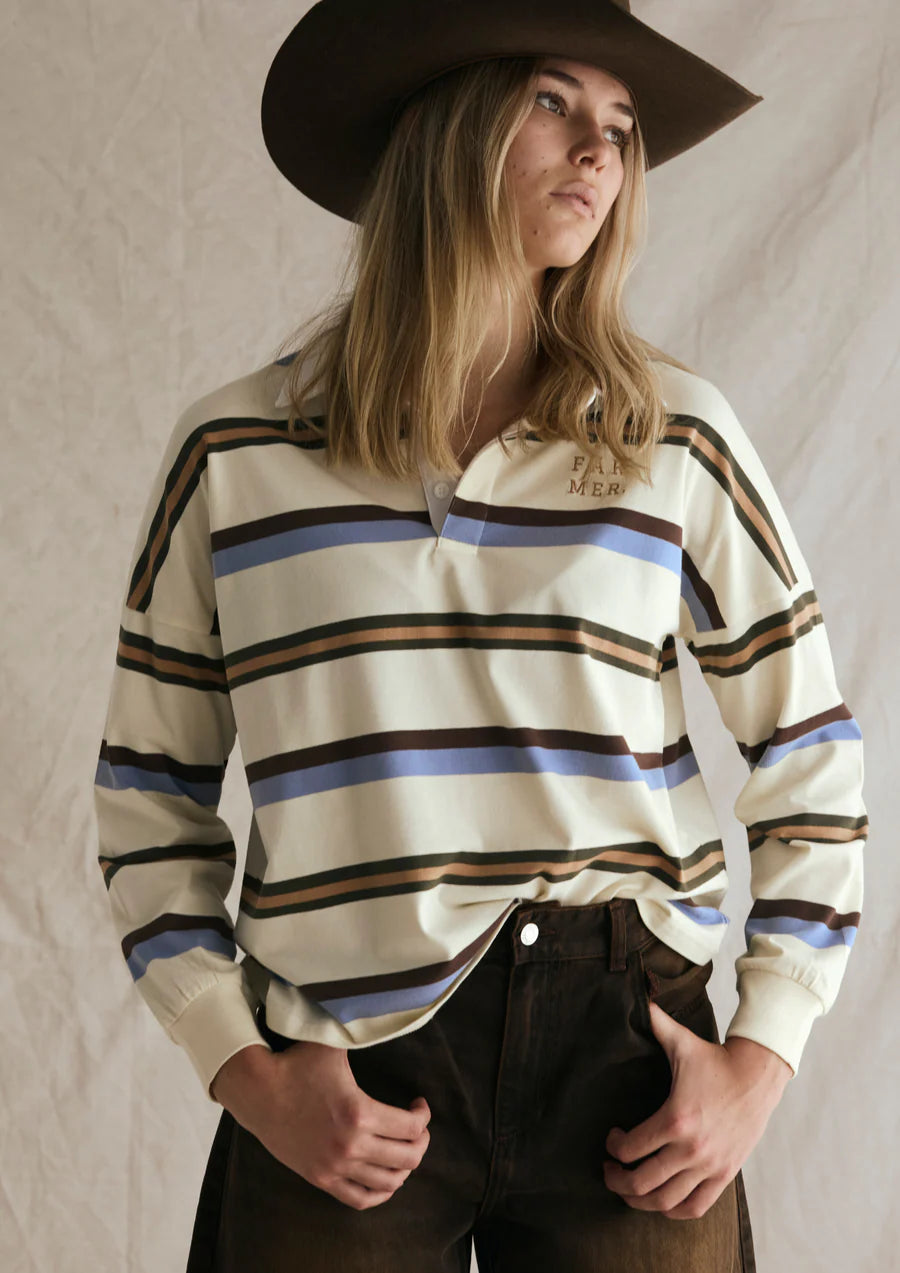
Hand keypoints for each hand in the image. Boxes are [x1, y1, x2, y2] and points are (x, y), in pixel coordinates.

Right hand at [210, 1040, 431, 1210]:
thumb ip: (360, 1032)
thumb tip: (382, 1010)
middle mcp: (351, 1145)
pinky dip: (380, 1192)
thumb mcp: (333, 1044)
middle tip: (417, 1128)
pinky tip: (387, 1178)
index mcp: (359, 1112)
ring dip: (404, 1167)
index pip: (411, 1127)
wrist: (258, 1091)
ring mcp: (335, 1167)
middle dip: (420, 1142)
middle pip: (407, 1158)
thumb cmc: (296, 1064)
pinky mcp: (321, 1178)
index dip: (423, 1116)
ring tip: (404, 1148)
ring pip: (388, 1182)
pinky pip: (361, 1199)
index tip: (419, 1105)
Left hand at [603, 1000, 792, 1219]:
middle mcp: (692, 1149)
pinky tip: (661, 1201)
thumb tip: (635, 996)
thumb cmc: (714, 1059)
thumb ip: (654, 1022)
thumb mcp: (681, 1041)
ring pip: (665, 1201)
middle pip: (642, 1183)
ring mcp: (710, 1166)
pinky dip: (673, 1210)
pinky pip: (695, 1207)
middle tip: (610, 1171)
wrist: (757, 1076)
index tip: (611, 1138)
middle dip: (617, 1180)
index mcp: (675, 1118)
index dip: (613, 1148)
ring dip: (640, 1201)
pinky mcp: (725, 1174)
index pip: (630, 1148)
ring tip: (628, 1189)